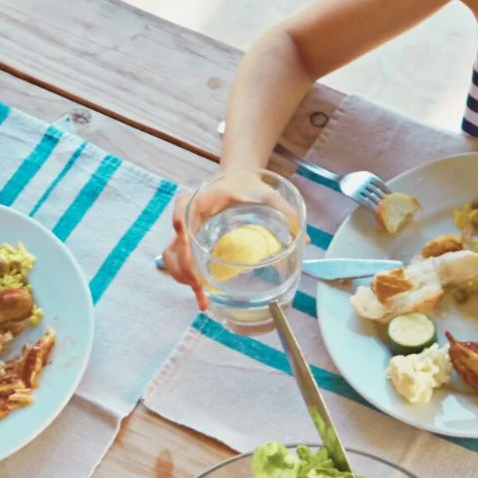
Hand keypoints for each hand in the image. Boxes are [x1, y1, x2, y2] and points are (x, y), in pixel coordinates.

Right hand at [158, 173, 294, 311]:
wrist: (235, 180)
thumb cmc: (247, 186)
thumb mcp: (267, 194)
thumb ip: (286, 213)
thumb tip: (305, 239)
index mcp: (200, 200)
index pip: (181, 214)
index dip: (182, 232)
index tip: (188, 244)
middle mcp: (187, 217)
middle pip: (174, 246)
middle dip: (185, 270)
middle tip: (201, 289)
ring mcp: (184, 231)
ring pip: (172, 258)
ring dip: (183, 278)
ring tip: (202, 298)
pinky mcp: (187, 243)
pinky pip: (177, 261)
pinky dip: (185, 277)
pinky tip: (201, 292)